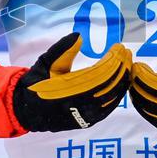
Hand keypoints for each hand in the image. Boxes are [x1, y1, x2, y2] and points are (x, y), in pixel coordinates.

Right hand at [13, 33, 131, 132]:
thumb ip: (62, 50)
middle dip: (121, 67)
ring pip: (112, 98)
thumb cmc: (37, 83)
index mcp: (65, 90)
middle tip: (127, 53)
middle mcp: (77, 106)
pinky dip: (119, 93)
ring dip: (123, 80)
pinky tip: (123, 80)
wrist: (28, 111)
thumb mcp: (45, 63)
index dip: (112, 60)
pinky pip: (109, 107)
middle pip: (108, 85)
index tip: (119, 47)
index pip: (98, 74)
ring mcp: (84, 117)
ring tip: (128, 64)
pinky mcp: (88, 122)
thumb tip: (79, 35)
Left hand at [130, 28, 156, 134]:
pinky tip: (144, 100)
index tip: (137, 64)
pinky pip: (154, 120)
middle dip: (135, 84)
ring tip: (135, 84)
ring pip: (146, 111)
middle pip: (144, 97)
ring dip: (138, 97)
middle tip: (132, 73)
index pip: (150, 82)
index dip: (140, 73)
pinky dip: (145, 110)